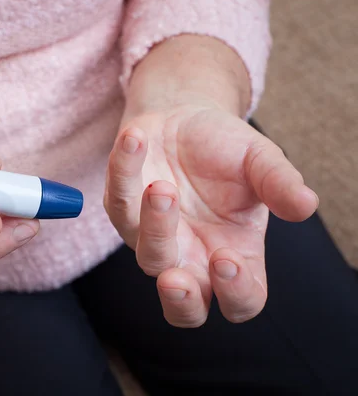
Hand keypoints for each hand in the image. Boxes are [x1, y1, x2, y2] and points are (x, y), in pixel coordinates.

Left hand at [104, 104, 317, 326]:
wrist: (186, 119)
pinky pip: (117, 201)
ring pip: (148, 255)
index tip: (227, 258)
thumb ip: (279, 184)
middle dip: (179, 298)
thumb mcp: (260, 161)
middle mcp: (192, 255)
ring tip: (163, 187)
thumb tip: (306, 205)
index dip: (235, 292)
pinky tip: (135, 140)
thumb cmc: (227, 150)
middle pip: (183, 305)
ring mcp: (152, 237)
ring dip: (154, 225)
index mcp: (235, 255)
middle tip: (174, 278)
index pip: (241, 301)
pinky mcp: (122, 208)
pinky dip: (124, 172)